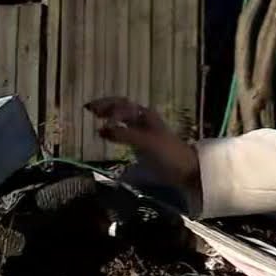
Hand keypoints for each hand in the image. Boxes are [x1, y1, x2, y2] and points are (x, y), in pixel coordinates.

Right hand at [85, 97, 199, 191]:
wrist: (186, 169)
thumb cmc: (168, 153)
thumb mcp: (145, 142)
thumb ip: (124, 134)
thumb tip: (101, 130)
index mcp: (145, 115)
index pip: (122, 105)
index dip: (107, 107)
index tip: (93, 115)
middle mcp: (143, 120)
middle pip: (122, 108)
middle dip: (105, 107)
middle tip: (88, 109)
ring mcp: (142, 131)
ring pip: (122, 119)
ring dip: (109, 116)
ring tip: (95, 118)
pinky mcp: (141, 143)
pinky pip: (124, 131)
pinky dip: (113, 130)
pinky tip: (106, 134)